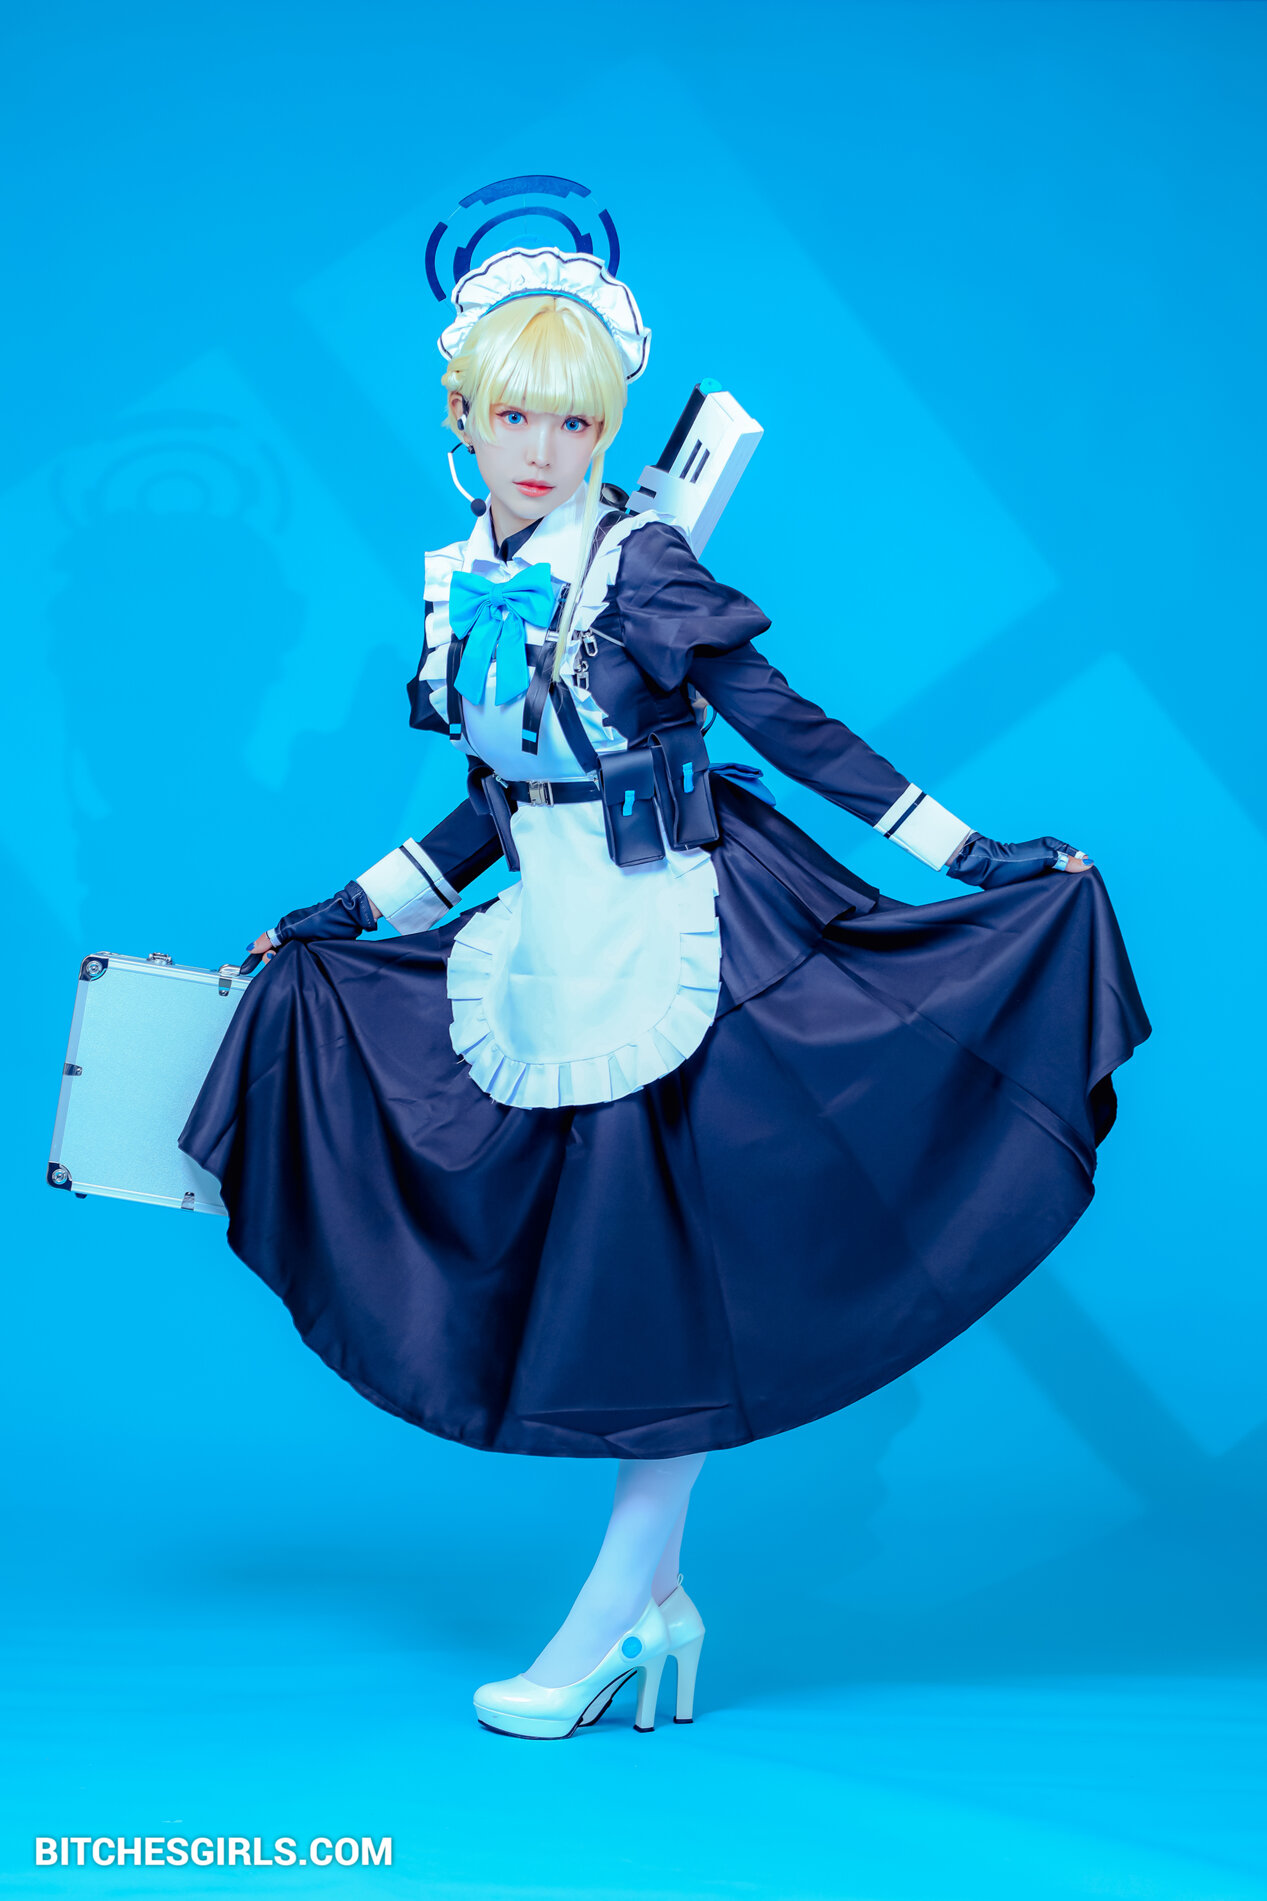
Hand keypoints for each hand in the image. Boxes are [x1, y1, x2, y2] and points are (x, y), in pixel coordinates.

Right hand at [239, 882, 379, 974]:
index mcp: (285, 929)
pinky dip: (301, 966)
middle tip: (278, 961)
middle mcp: (293, 936)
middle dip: (274, 961)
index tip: (248, 970)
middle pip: (277, 955)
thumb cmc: (322, 918)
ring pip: (290, 959)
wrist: (349, 918)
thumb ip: (272, 938)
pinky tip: (302, 970)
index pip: (266, 947)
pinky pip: (304, 961)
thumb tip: (251, 947)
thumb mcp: (293, 928)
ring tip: (292, 967)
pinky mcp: (317, 950)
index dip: (258, 958)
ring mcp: (305, 943)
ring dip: (288, 965)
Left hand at [946, 834, 1093, 889]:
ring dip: (1064, 887)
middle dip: (1076, 879)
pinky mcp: (1033, 880)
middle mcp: (1048, 856)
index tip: (1092, 881)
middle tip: (1083, 893)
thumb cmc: (1013, 862)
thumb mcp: (1043, 858)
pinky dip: (1054, 892)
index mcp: (1053, 845)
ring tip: (1072, 898)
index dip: (1085, 867)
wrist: (987, 870)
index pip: (1077, 856)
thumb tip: (1088, 864)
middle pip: (1069, 868)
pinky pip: (1049, 886)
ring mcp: (1041, 869)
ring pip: (1059, 879)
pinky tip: (1058, 900)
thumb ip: (1065, 860)